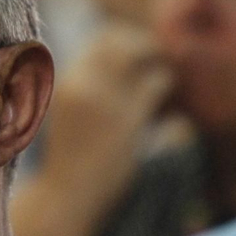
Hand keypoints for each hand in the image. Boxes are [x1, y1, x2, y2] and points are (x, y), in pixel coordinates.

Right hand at [37, 22, 172, 205]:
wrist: (67, 195)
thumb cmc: (70, 157)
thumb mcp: (68, 112)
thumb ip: (86, 84)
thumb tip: (118, 62)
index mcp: (67, 80)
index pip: (101, 40)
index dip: (125, 41)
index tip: (140, 53)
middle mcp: (83, 82)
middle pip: (121, 40)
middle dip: (144, 45)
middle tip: (160, 59)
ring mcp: (105, 99)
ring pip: (141, 55)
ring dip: (157, 62)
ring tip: (166, 79)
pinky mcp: (127, 119)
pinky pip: (156, 84)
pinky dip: (167, 85)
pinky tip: (169, 101)